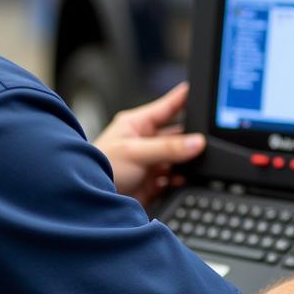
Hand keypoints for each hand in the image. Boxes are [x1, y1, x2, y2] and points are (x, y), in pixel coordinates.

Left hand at [93, 82, 205, 207]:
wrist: (87, 203)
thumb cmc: (95, 168)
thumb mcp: (135, 152)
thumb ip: (168, 147)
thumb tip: (196, 142)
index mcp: (136, 124)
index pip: (167, 106)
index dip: (184, 98)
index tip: (201, 90)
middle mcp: (144, 142)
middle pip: (176, 135)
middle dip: (190, 138)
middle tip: (205, 139)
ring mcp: (148, 163)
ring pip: (177, 158)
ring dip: (186, 162)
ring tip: (198, 161)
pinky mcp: (151, 183)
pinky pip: (173, 179)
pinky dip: (180, 180)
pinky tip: (184, 180)